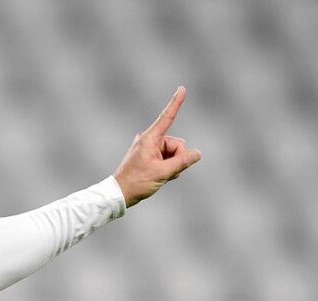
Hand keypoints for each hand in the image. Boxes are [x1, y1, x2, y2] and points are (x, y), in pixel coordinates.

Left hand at [113, 86, 201, 206]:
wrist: (119, 194)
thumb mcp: (163, 173)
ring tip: (159, 176)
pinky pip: (167, 159)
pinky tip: (158, 177)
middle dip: (178, 159)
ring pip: (174, 153)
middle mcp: (149, 140)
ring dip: (173, 166)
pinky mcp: (149, 156)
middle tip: (165, 173)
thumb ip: (182, 162)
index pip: (167, 117)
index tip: (182, 89)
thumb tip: (197, 154)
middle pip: (178, 144)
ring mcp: (149, 148)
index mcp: (150, 139)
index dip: (176, 103)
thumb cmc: (137, 182)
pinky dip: (167, 168)